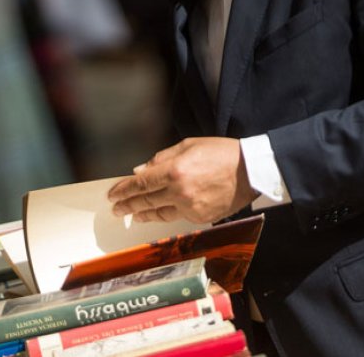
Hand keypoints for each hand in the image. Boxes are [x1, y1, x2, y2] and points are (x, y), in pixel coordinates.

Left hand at [107, 137, 258, 223]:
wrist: (251, 171)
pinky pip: (177, 217)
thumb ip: (161, 158)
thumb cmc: (221, 153)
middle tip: (115, 208)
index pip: (140, 184)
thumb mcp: (188, 145)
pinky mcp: (200, 218)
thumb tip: (140, 170)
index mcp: (174, 171)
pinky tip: (157, 214)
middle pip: (145, 202)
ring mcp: (190, 208)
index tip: (112, 194)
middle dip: (127, 205)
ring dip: (143, 214)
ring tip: (132, 214)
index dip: (124, 190)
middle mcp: (179, 192)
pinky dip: (165, 214)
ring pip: (159, 214)